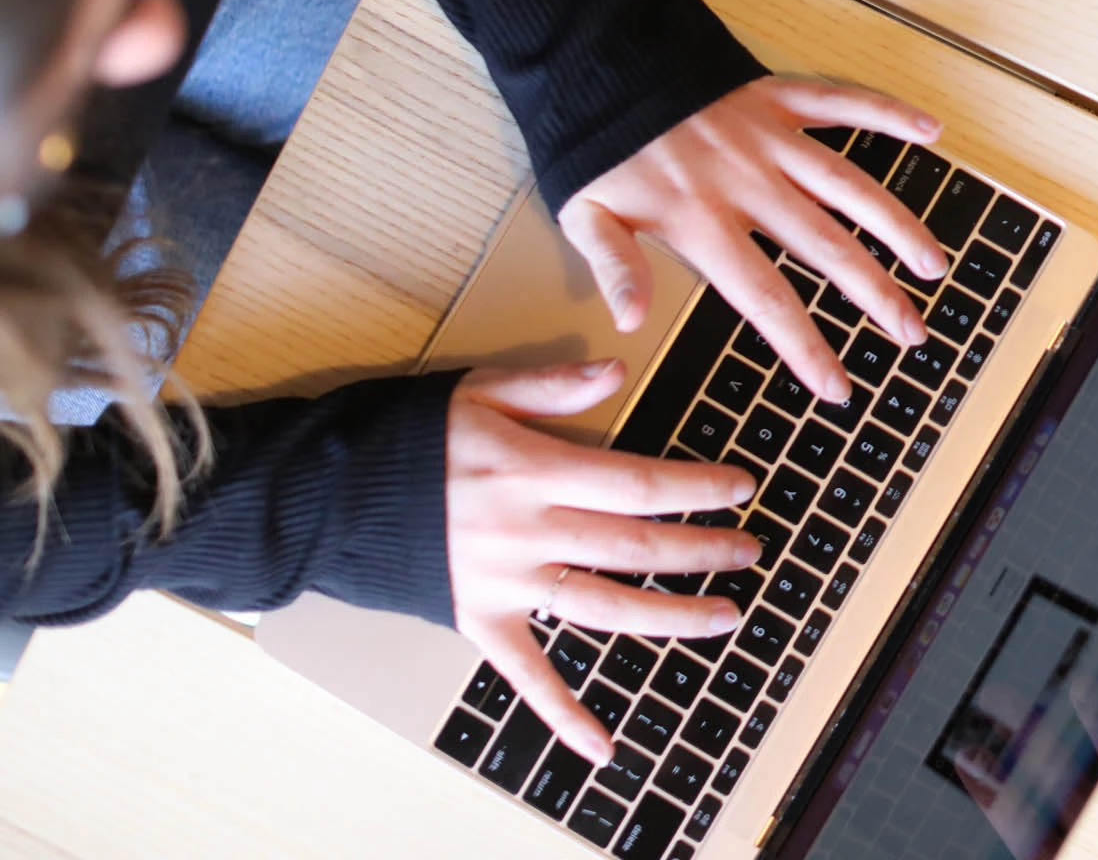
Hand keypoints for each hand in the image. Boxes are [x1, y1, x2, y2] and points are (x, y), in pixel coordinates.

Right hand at [446, 361, 762, 761]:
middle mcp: (527, 533)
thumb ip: (551, 385)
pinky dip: (565, 714)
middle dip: (702, 550)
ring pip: (604, 607)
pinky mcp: (478, 621)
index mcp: (533, 471)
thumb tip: (616, 371)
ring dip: (671, 616)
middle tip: (750, 550)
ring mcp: (504, 584)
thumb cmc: (409, 436)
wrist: (326, 495)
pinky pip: (527, 674)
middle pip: (634, 547)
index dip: (697, 488)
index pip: (638, 484)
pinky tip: (604, 746)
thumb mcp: (478, 390)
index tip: (743, 488)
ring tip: (724, 617)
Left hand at [559, 77, 948, 404]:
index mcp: (700, 219)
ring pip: (849, 186)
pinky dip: (888, 113)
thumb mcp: (583, 214)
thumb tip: (629, 320)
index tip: (837, 388)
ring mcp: (769, 137)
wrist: (595, 57)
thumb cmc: (592, 141)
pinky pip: (843, 102)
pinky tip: (930, 131)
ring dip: (896, 225)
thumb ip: (614, 267)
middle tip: (911, 332)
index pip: (765, 297)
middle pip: (827, 248)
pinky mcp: (776, 96)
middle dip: (875, 295)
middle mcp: (747, 181)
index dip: (805, 347)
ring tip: (933, 262)